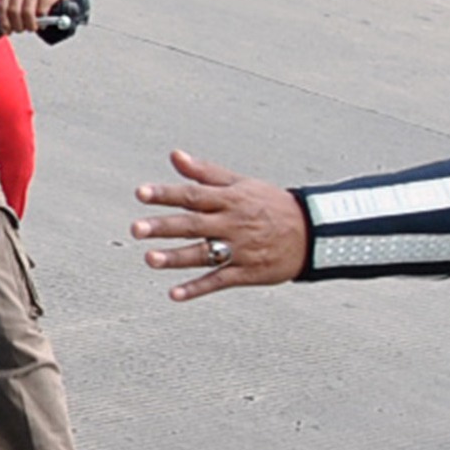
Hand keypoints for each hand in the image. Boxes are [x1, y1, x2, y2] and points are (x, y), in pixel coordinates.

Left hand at [0, 0, 72, 36]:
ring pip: (27, 12)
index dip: (4, 23)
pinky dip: (42, 19)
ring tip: (33, 26)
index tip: (9, 31)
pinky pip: (42, 11)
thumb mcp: (17, 10)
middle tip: (23, 29)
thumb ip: (6, 22)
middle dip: (18, 25)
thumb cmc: (32, 5)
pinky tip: (43, 19)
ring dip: (30, 24)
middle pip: (14, 11)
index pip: (2, 8)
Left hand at [130, 151, 309, 299]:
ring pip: (204, 254)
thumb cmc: (270, 205)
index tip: (140, 193)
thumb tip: (174, 156)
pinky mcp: (247, 272)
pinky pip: (219, 280)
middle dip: (164, 226)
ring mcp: (240, 249)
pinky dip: (197, 288)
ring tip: (149, 259)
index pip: (193, 194)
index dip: (166, 193)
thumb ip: (205, 172)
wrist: (313, 232)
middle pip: (193, 224)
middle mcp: (232, 223)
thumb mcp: (241, 183)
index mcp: (230, 199)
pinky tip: (175, 294)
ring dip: (176, 258)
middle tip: (136, 229)